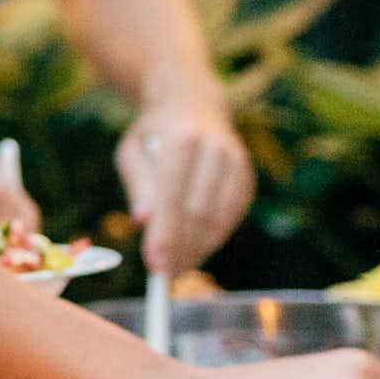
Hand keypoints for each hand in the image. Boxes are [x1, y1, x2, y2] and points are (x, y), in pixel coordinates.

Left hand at [117, 94, 251, 272]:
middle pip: (199, 213)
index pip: (173, 197)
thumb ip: (138, 184)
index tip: (155, 267)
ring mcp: (237, 163)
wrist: (193, 104)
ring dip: (198, 249)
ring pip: (219, 220)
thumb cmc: (153, 134)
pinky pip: (232, 218)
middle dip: (181, 249)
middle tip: (162, 274)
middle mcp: (216, 150)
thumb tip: (143, 221)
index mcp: (183, 139)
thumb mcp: (132, 151)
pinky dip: (213, 239)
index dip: (165, 236)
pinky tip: (195, 249)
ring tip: (175, 266)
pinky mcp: (247, 178)